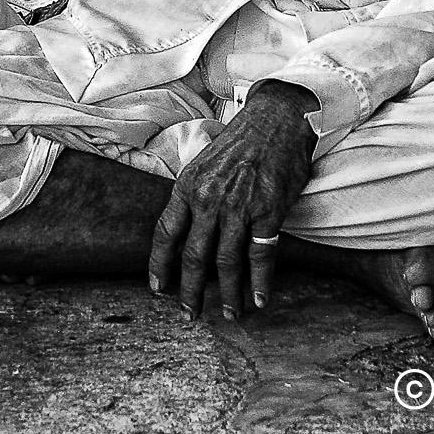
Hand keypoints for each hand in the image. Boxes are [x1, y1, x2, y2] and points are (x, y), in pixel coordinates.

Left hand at [149, 81, 317, 320]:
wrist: (276, 120)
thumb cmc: (240, 143)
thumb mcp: (204, 164)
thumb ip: (193, 196)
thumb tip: (185, 230)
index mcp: (187, 186)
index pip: (165, 233)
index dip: (159, 264)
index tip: (157, 288)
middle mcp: (208, 199)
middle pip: (193, 255)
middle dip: (189, 289)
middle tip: (189, 314)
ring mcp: (238, 207)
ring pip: (226, 262)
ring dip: (226, 294)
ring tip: (228, 314)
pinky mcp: (268, 211)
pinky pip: (260, 256)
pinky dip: (260, 282)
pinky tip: (260, 300)